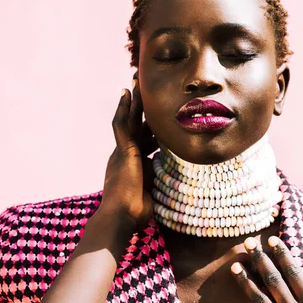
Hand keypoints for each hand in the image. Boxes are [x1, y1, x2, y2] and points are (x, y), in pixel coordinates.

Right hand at [98, 82, 157, 229]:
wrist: (120, 219)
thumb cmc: (137, 214)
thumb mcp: (156, 194)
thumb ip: (164, 182)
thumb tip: (182, 178)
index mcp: (133, 166)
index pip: (145, 142)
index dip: (154, 129)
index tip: (164, 119)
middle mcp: (125, 156)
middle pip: (136, 127)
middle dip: (142, 110)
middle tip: (147, 92)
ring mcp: (122, 152)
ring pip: (128, 121)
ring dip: (133, 102)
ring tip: (136, 83)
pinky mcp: (122, 152)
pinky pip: (121, 125)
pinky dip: (123, 109)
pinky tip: (126, 94)